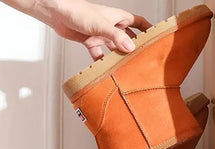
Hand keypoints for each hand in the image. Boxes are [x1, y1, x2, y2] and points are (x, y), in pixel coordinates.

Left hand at [0, 0, 151, 59]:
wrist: (56, 13)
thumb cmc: (77, 11)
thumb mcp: (101, 25)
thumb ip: (116, 38)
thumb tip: (130, 49)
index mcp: (118, 17)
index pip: (138, 23)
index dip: (148, 30)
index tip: (157, 40)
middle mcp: (111, 26)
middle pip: (128, 37)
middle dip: (135, 47)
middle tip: (144, 60)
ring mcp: (100, 34)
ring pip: (114, 48)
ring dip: (119, 57)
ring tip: (127, 69)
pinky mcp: (90, 42)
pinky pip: (99, 55)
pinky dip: (102, 63)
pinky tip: (106, 71)